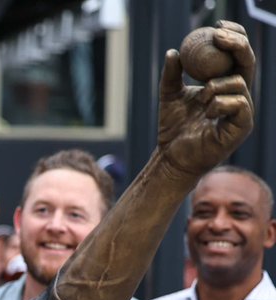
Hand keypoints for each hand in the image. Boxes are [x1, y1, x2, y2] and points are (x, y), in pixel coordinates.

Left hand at [157, 21, 254, 177]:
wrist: (172, 156)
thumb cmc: (173, 127)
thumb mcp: (169, 95)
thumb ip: (172, 74)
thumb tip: (173, 52)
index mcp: (225, 85)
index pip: (236, 55)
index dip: (233, 37)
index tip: (217, 26)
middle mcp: (238, 95)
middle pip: (247, 61)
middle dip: (236, 44)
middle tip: (218, 36)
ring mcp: (242, 111)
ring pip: (239, 83)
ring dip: (215, 86)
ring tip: (201, 99)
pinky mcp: (242, 126)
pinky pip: (239, 103)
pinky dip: (220, 103)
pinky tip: (207, 111)